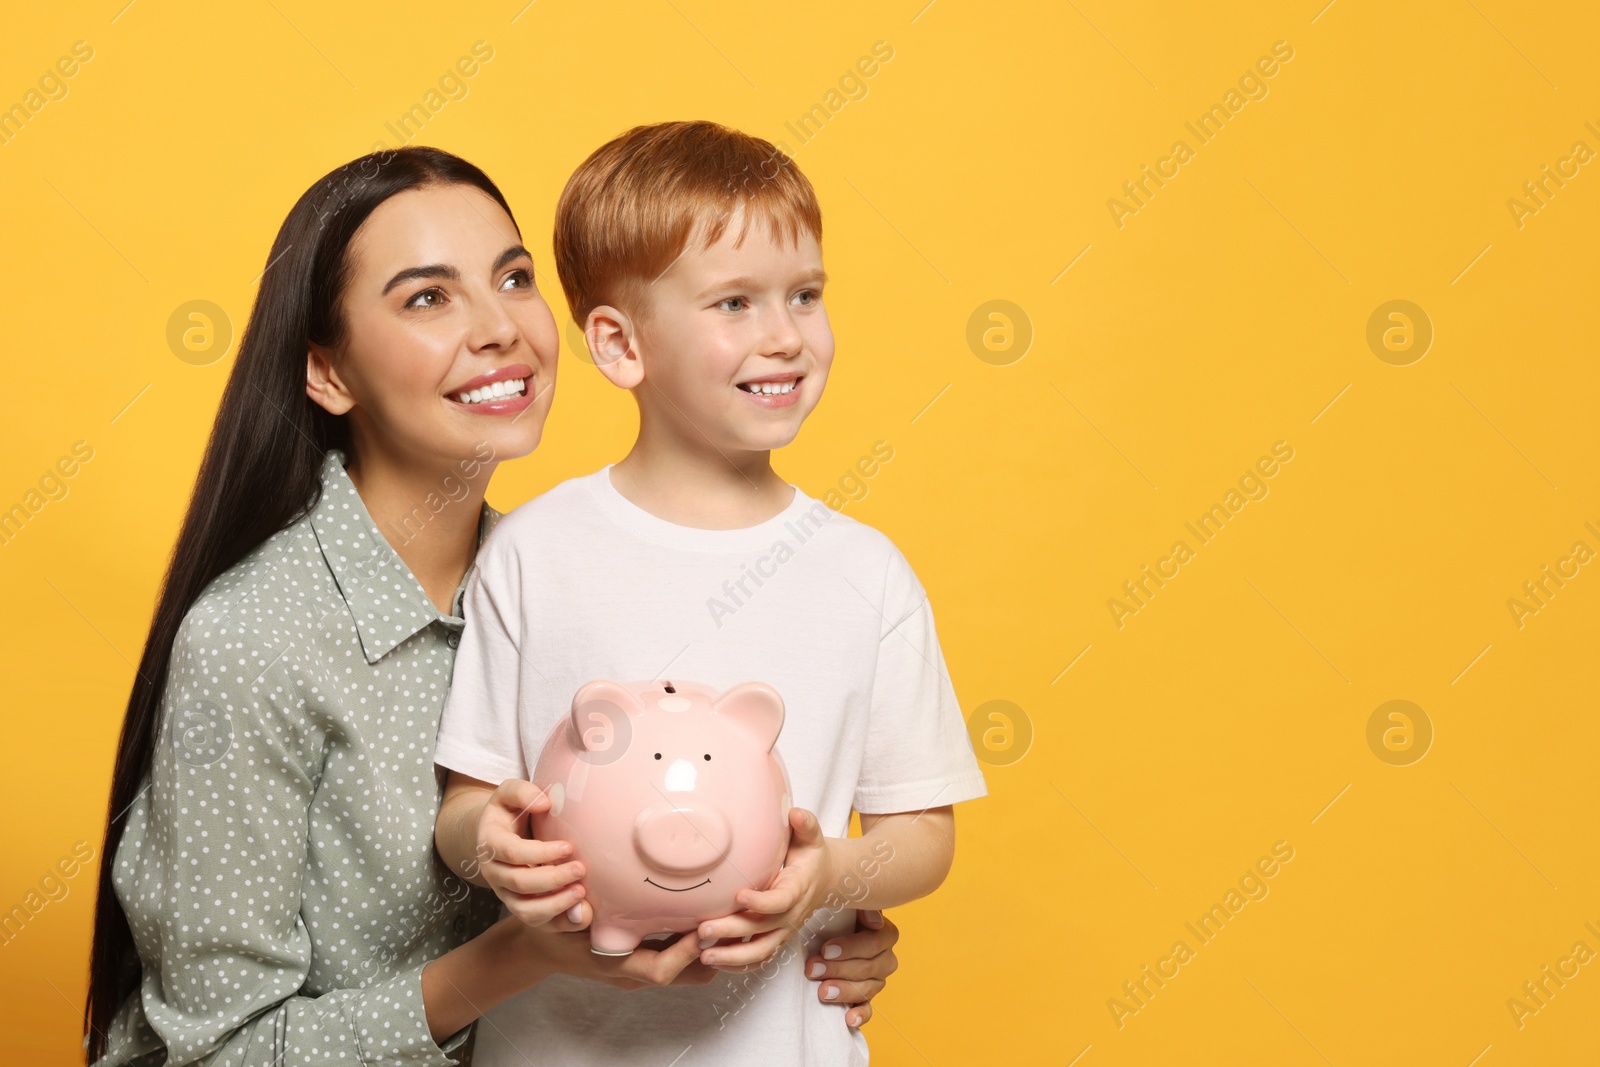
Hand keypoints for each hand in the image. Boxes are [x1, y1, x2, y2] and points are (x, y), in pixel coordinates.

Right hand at [475, 778, 586, 926]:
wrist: (498, 835)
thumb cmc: (510, 811)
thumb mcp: (509, 793)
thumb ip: (523, 792)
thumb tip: (545, 803)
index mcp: (490, 843)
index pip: (512, 853)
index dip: (540, 852)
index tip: (568, 847)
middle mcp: (494, 873)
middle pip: (520, 884)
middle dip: (553, 879)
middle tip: (581, 869)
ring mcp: (506, 894)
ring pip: (526, 910)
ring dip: (556, 905)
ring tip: (582, 892)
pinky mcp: (521, 907)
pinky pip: (538, 922)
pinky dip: (560, 922)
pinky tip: (582, 911)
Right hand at [515, 903, 718, 990]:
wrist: (541, 950)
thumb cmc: (550, 934)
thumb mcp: (555, 921)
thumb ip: (569, 914)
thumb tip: (579, 904)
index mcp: (617, 964)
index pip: (661, 970)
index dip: (685, 952)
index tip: (704, 928)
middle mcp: (635, 971)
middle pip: (688, 974)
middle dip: (714, 951)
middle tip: (736, 922)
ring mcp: (642, 967)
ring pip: (691, 967)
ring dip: (711, 944)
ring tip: (735, 915)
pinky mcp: (647, 956)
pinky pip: (682, 953)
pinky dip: (697, 937)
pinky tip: (711, 910)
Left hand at [695, 807, 834, 970]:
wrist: (825, 880)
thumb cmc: (811, 855)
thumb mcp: (811, 837)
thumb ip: (805, 824)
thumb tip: (794, 813)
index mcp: (798, 889)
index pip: (781, 900)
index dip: (762, 902)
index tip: (739, 896)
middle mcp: (791, 915)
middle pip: (761, 929)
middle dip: (731, 932)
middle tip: (702, 929)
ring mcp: (783, 931)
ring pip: (759, 952)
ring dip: (731, 956)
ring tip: (701, 954)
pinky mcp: (774, 939)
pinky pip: (757, 959)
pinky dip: (736, 965)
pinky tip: (711, 961)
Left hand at [805, 909, 898, 1027]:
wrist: (821, 936)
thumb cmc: (834, 918)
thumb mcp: (845, 906)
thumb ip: (862, 907)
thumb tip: (875, 920)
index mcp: (884, 934)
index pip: (876, 942)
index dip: (851, 947)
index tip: (825, 950)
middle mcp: (885, 959)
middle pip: (868, 968)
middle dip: (838, 969)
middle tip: (813, 969)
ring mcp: (876, 981)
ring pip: (867, 989)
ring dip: (843, 991)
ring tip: (821, 991)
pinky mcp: (865, 999)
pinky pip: (868, 1010)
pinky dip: (860, 1015)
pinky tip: (848, 1019)